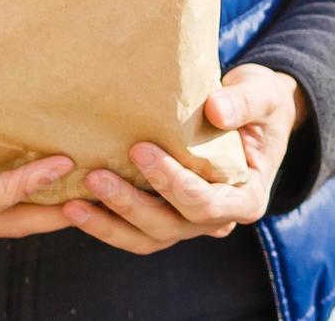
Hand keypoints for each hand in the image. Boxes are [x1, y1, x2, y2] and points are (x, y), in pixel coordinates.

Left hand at [63, 64, 304, 254]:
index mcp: (246, 197)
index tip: (141, 150)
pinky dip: (105, 224)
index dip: (172, 183)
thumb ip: (244, 102)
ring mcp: (189, 222)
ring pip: (147, 238)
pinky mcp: (167, 215)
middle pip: (170, 226)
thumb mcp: (262, 95)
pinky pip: (134, 231)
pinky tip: (72, 206)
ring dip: (109, 224)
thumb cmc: (259, 103)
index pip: (206, 204)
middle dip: (130, 204)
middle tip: (95, 175)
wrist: (251, 112)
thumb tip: (217, 110)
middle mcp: (218, 218)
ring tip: (72, 204)